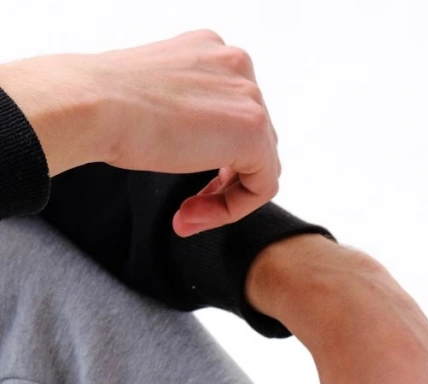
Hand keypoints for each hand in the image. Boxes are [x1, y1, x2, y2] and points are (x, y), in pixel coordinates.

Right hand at [0, 31, 279, 234]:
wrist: (95, 105)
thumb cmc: (106, 102)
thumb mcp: (157, 99)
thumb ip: (187, 112)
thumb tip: (197, 139)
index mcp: (211, 52)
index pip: (233, 117)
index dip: (213, 160)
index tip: (185, 185)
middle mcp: (236, 66)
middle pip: (251, 142)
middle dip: (220, 182)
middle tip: (187, 209)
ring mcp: (249, 95)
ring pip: (259, 165)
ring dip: (223, 199)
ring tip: (187, 215)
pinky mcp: (253, 131)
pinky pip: (262, 186)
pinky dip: (231, 209)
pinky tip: (193, 215)